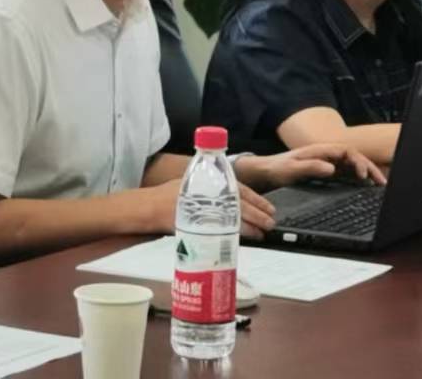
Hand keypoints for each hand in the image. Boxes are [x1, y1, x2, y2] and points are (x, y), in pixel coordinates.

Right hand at [141, 177, 277, 238]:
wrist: (150, 207)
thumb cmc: (171, 196)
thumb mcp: (194, 184)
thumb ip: (213, 191)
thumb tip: (237, 203)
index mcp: (211, 182)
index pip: (241, 189)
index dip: (258, 199)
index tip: (270, 208)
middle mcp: (209, 194)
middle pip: (241, 204)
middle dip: (259, 214)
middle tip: (271, 223)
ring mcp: (203, 209)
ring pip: (234, 217)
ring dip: (251, 226)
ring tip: (262, 233)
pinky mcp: (197, 224)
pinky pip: (221, 229)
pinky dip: (234, 234)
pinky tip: (243, 239)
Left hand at [237, 144, 386, 191]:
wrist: (266, 172)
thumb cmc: (278, 169)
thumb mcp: (293, 168)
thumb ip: (312, 167)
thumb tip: (333, 168)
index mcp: (321, 150)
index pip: (347, 151)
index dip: (359, 162)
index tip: (364, 176)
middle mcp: (327, 155)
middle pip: (354, 158)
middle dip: (370, 168)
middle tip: (382, 182)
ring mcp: (328, 163)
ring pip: (353, 165)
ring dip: (367, 173)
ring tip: (379, 186)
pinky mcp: (326, 172)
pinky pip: (347, 173)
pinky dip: (359, 179)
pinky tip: (365, 188)